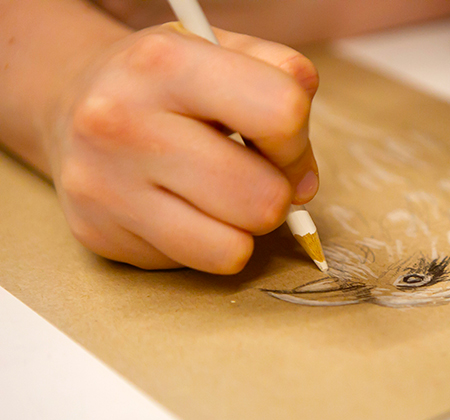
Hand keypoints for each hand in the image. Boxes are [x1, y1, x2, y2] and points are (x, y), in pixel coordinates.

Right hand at [45, 23, 318, 273]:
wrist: (69, 104)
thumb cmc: (167, 84)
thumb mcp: (224, 50)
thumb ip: (284, 82)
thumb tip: (305, 180)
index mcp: (165, 63)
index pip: (281, 114)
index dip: (297, 139)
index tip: (280, 143)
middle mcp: (123, 122)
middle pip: (263, 197)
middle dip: (277, 193)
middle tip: (254, 175)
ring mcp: (106, 185)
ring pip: (235, 247)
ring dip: (246, 227)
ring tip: (223, 195)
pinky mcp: (101, 234)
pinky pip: (201, 264)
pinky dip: (212, 245)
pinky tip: (188, 212)